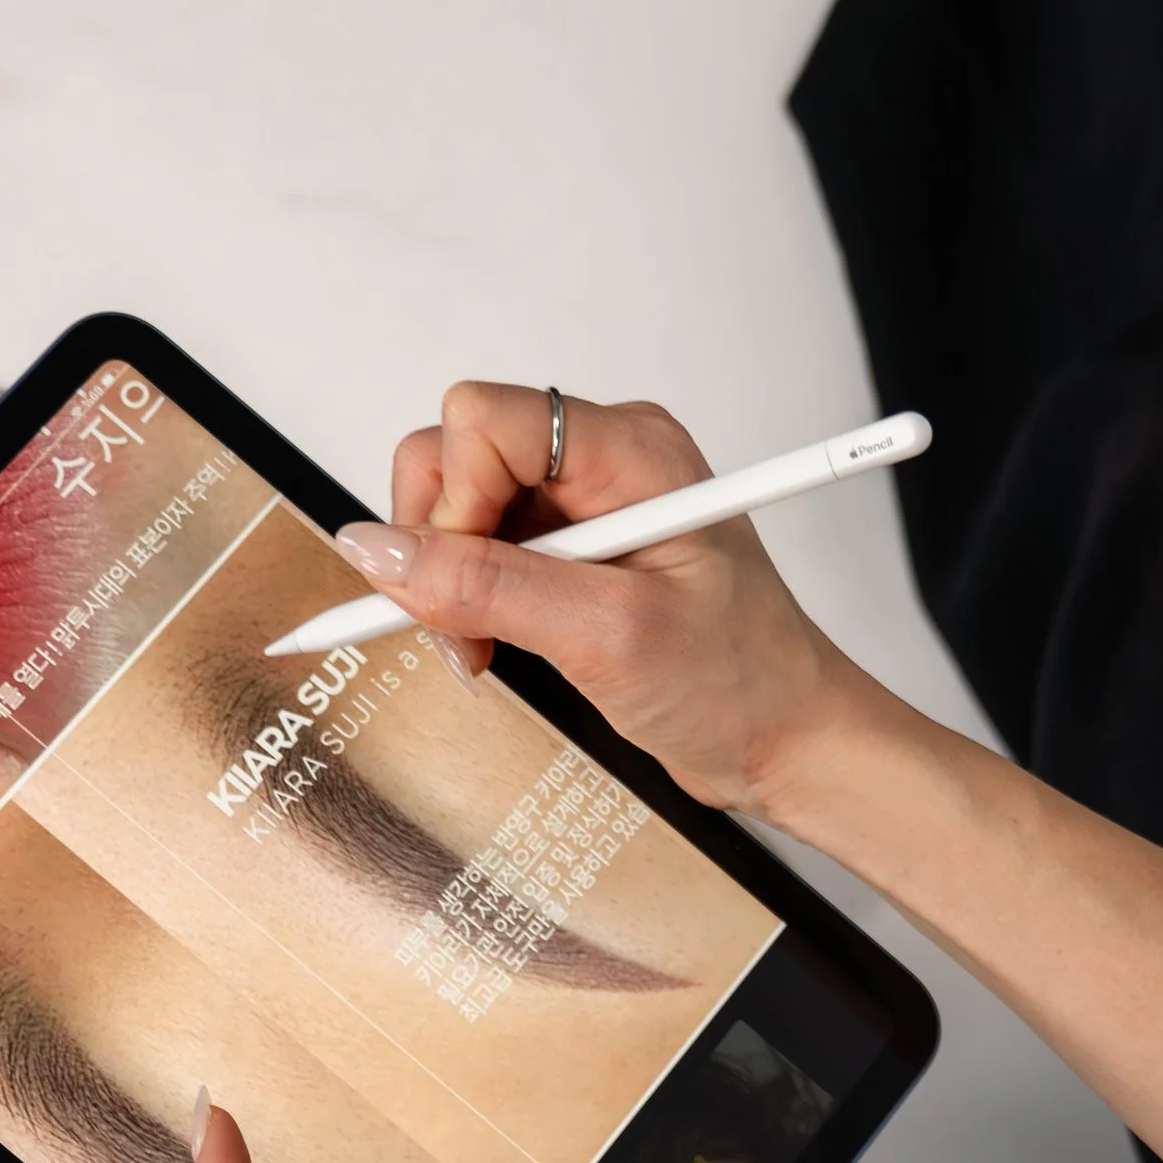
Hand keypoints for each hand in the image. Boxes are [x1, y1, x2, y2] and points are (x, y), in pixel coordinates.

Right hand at [334, 382, 877, 824]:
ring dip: (448, 585)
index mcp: (630, 449)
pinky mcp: (569, 554)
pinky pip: (479, 552)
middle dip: (440, 547)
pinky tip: (496, 649)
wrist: (784, 741)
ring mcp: (583, 507)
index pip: (485, 421)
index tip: (469, 587)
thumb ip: (487, 588)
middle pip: (456, 456)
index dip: (454, 502)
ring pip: (456, 508)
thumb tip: (378, 553)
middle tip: (468, 633)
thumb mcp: (607, 637)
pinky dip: (468, 605)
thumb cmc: (738, 684)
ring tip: (485, 652)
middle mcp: (602, 462)